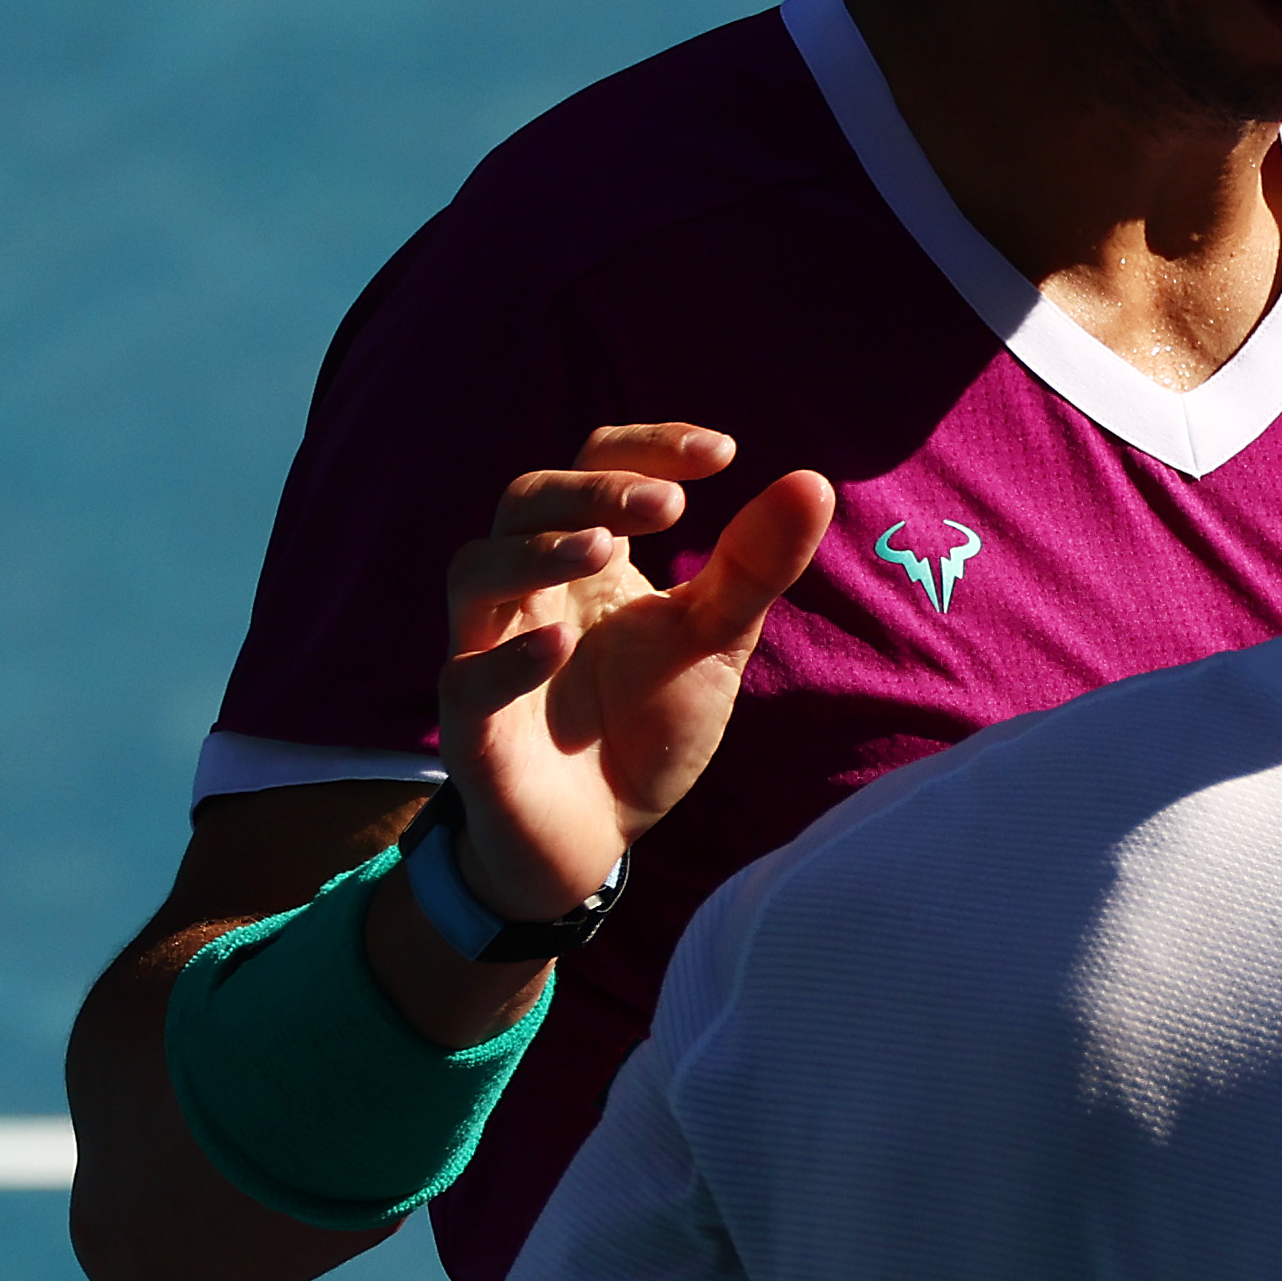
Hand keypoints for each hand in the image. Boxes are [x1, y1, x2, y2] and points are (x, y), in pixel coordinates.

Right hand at [435, 425, 839, 917]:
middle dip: (590, 492)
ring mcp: (491, 651)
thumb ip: (754, 567)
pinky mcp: (472, 726)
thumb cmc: (646, 722)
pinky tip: (556, 648)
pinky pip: (467, 677)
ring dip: (534, 553)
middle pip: (527, 499)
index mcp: (588, 557)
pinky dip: (506, 658)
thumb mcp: (713, 640)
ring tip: (601, 551)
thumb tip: (814, 483)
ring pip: (475, 572)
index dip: (648, 447)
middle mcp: (531, 589)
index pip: (595, 463)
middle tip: (666, 508)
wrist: (599, 834)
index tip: (721, 454)